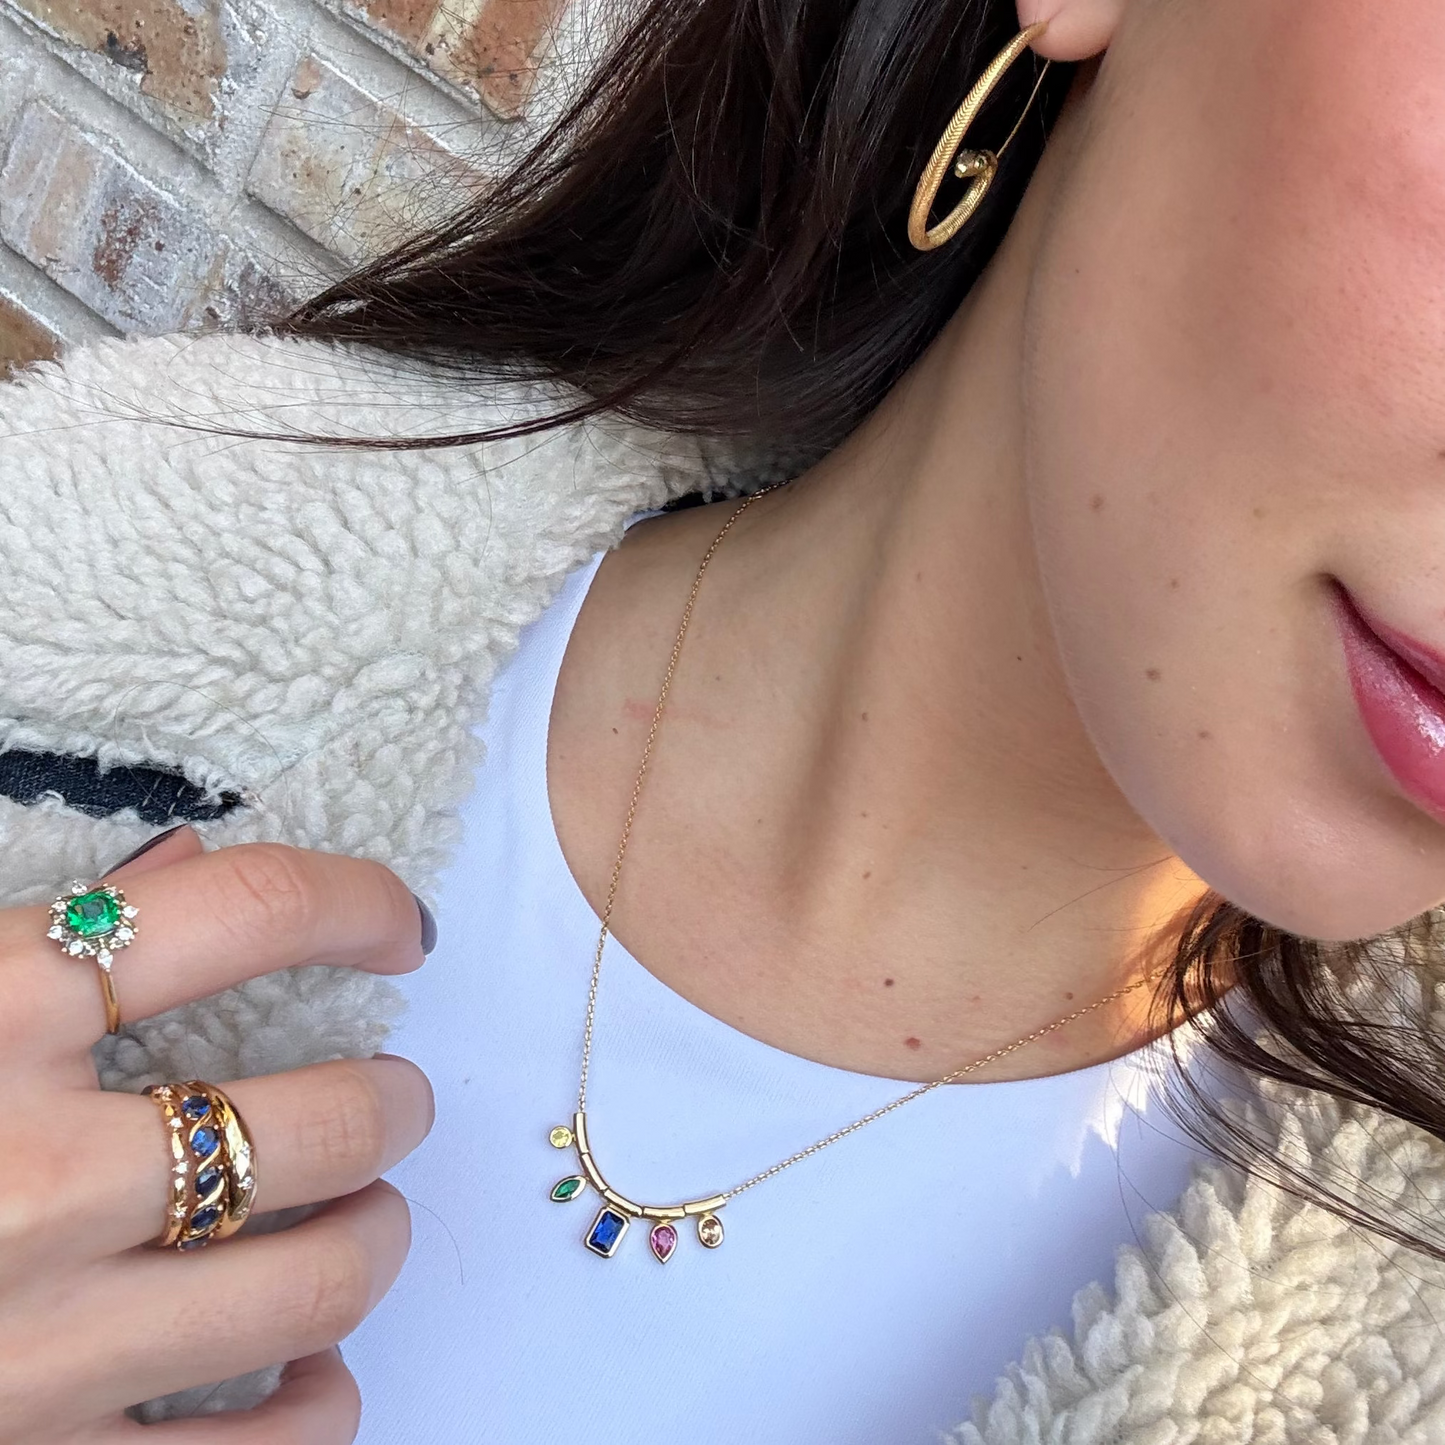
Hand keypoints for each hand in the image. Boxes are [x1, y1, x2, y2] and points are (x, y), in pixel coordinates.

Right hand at [0, 828, 433, 1442]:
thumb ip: (28, 944)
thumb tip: (184, 878)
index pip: (246, 914)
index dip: (358, 905)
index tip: (402, 930)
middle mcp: (26, 1182)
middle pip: (327, 1122)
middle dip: (394, 1104)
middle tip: (397, 1099)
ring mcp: (35, 1351)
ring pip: (320, 1286)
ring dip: (375, 1239)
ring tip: (363, 1216)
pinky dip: (317, 1408)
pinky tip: (303, 1374)